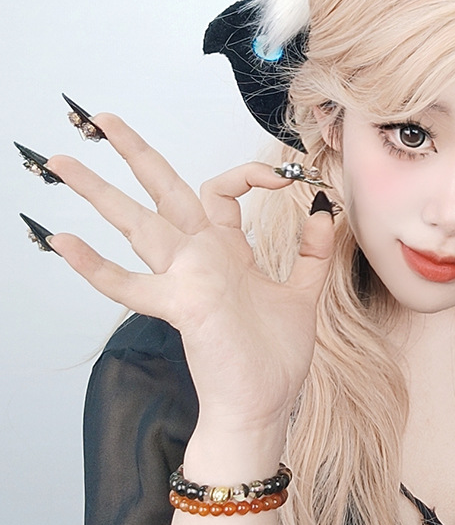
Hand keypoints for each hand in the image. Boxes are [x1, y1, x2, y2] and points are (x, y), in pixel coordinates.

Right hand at [46, 113, 334, 431]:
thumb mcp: (303, 292)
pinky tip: (61, 241)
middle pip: (162, 192)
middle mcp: (199, 257)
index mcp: (225, 250)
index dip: (248, 175)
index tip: (285, 178)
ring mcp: (185, 278)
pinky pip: (128, 285)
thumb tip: (322, 207)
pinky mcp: (181, 304)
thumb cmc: (273, 355)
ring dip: (98, 193)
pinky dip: (95, 266)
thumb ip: (313, 250)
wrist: (262, 405)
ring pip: (137, 224)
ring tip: (62, 160)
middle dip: (135, 153)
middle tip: (102, 118)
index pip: (221, 191)